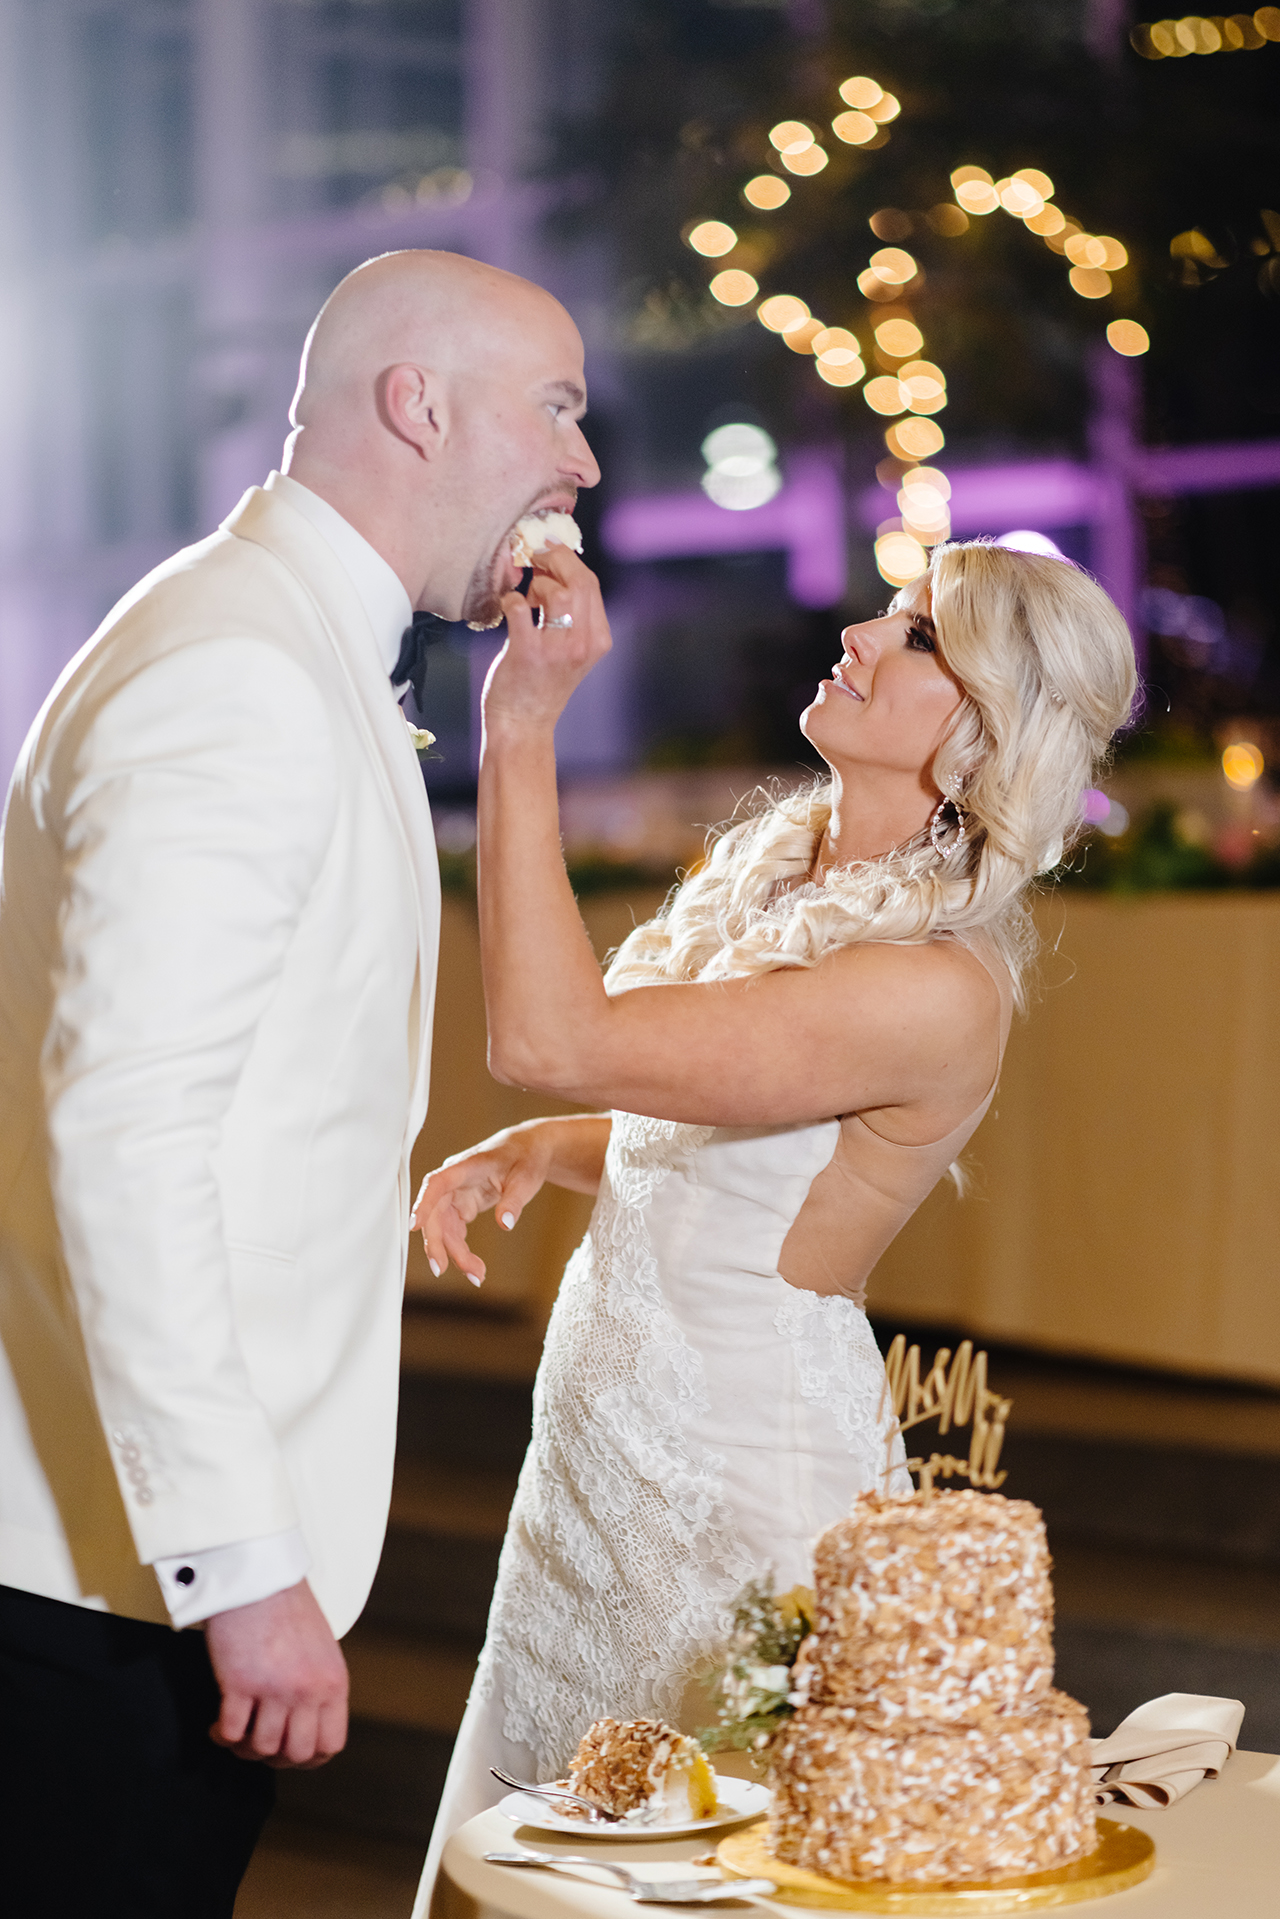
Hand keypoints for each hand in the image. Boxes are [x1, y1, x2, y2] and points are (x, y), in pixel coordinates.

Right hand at [205, 1578, 348, 1768]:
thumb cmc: (286, 1605)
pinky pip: (231, 1733)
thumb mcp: (321, 1648)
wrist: (257, 1574)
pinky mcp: (240, 1683)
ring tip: (237, 1730)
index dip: (308, 1757)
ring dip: (244, 1745)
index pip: (331, 1744)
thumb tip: (306, 1723)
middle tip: (259, 1742)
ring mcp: (274, 1689)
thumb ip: (318, 1686)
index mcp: (333, 1681)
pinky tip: (218, 1724)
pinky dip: (222, 1735)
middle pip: (296, 1754)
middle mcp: (308, 1689)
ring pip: (261, 1748)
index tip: (289, 1750)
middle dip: (275, 1756)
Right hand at [412, 1122, 555, 1284]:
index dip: (423, 1203)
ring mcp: (457, 1194)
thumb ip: (513, 1201)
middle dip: (437, 1242)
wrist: (529, 1149)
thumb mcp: (526, 1179)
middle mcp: (455, 1181)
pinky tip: (474, 1266)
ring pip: (444, 1227)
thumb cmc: (526, 1157)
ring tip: (477, 1275)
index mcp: (466, 1167)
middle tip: (442, 1269)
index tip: (413, 1226)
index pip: (437, 1184)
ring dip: (455, 1253)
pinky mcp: (463, 1205)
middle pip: (435, 1213)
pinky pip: (454, 1231)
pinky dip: (461, 1249)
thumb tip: (505, 1224)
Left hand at [483, 544, 611, 736]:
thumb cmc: (541, 686)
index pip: (590, 583)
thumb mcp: (570, 650)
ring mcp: (558, 649)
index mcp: (598, 639)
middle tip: (533, 558)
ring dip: (536, 584)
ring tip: (527, 597)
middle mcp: (584, 643)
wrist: (524, 726)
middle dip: (553, 560)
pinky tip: (509, 607)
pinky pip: (519, 608)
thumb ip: (568, 615)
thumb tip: (549, 570)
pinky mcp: (528, 653)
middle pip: (579, 580)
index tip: (548, 551)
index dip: (567, 560)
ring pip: (556, 591)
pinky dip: (510, 600)